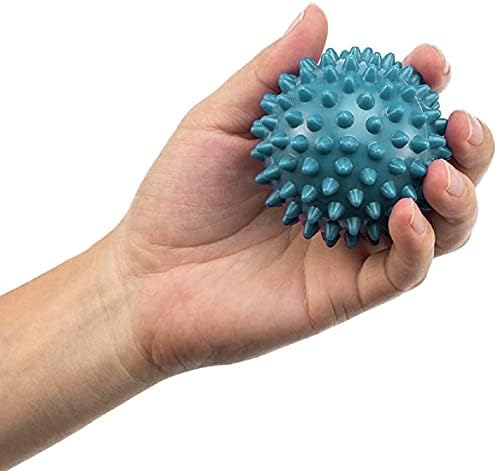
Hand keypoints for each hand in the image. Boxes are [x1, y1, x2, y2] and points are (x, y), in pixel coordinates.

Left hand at [104, 5, 493, 379]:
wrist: (151, 280)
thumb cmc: (177, 202)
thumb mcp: (215, 126)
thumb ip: (270, 78)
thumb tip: (318, 19)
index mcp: (324, 161)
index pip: (389, 124)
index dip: (419, 90)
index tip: (426, 64)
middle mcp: (347, 203)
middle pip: (429, 176)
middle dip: (463, 146)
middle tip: (457, 121)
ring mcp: (350, 250)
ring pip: (435, 228)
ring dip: (457, 197)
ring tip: (442, 167)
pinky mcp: (345, 294)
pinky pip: (401, 272)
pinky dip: (417, 243)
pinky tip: (405, 213)